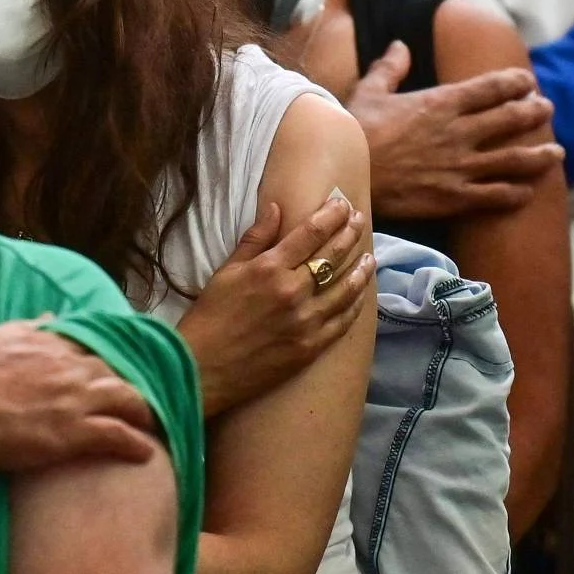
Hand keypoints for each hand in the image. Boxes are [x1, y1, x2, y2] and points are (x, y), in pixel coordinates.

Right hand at [0, 321, 159, 472]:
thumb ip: (29, 326)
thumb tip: (51, 316)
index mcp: (51, 343)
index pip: (91, 348)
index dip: (104, 362)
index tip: (111, 372)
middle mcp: (70, 367)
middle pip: (113, 372)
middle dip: (129, 385)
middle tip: (137, 401)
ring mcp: (75, 400)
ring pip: (125, 400)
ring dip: (142, 412)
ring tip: (150, 424)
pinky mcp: (74, 432)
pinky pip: (117, 435)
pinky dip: (135, 443)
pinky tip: (146, 452)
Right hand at [175, 192, 374, 414]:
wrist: (202, 369)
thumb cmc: (209, 317)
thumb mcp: (226, 271)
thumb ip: (255, 239)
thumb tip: (276, 207)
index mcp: (270, 268)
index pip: (311, 233)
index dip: (331, 215)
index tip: (342, 204)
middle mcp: (292, 292)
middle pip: (333, 255)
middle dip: (350, 233)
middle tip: (360, 220)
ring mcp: (305, 321)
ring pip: (345, 289)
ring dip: (361, 270)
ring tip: (370, 257)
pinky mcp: (311, 347)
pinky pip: (343, 322)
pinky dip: (355, 304)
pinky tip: (361, 294)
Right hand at [348, 47, 563, 218]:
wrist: (346, 174)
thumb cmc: (354, 131)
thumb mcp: (370, 91)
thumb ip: (390, 67)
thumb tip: (400, 45)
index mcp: (442, 103)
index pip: (490, 87)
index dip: (515, 82)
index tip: (528, 81)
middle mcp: (459, 132)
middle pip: (509, 119)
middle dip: (534, 112)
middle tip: (548, 109)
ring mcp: (460, 166)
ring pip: (513, 159)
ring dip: (539, 155)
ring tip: (557, 152)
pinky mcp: (453, 197)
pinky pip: (494, 195)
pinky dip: (516, 193)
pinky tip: (529, 192)